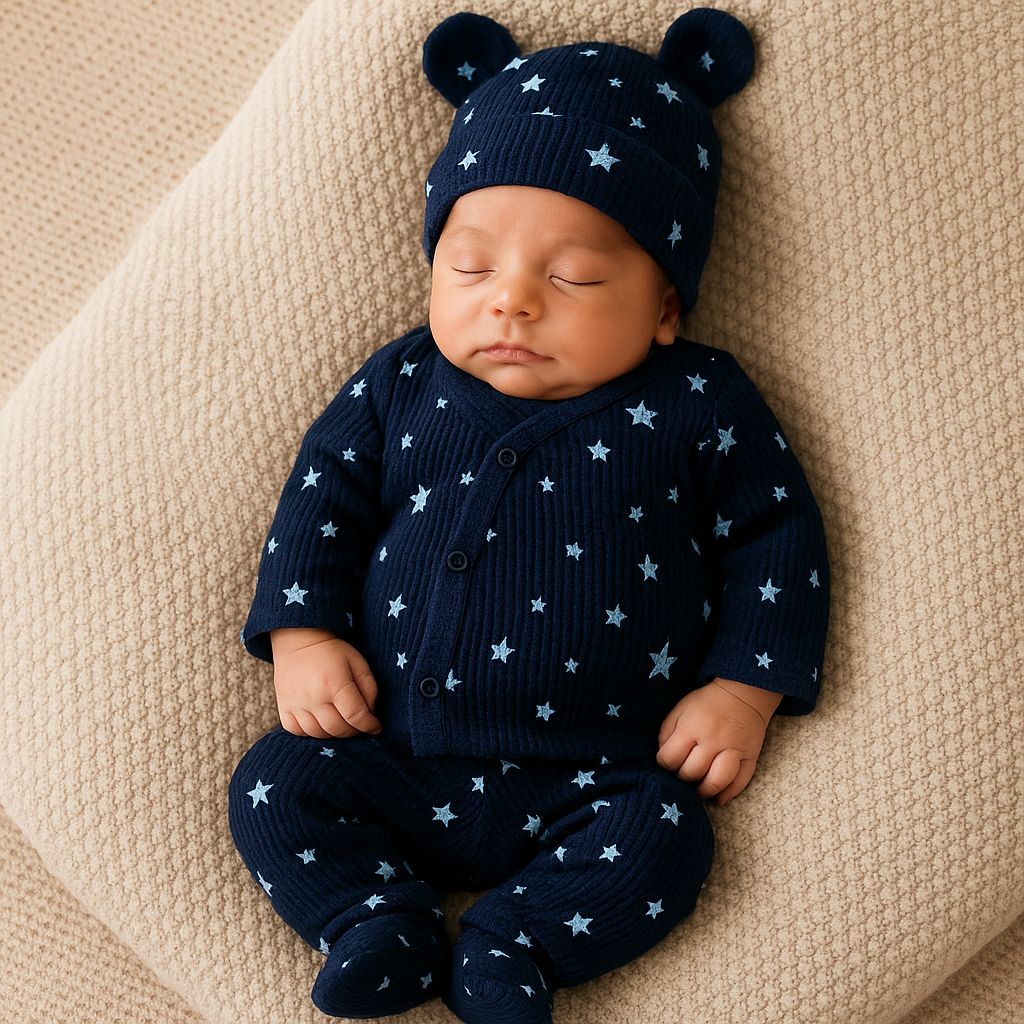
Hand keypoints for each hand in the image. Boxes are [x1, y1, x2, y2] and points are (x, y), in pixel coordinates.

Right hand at [270, 628, 381, 738]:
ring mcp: (296, 704)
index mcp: (335, 683)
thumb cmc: (331, 651)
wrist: (299, 639)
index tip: (376, 727)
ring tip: (341, 722)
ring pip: (319, 734)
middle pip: (338, 729)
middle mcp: (313, 697)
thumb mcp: (358, 662)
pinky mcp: (284, 707)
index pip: (355, 716)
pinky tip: (320, 723)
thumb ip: (369, 688)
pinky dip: (311, 733)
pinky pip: (297, 731)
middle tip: (359, 724)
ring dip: (334, 733)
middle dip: (353, 731)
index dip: (369, 726)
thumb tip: (370, 713)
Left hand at [656, 678, 780, 804]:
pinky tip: (719, 799)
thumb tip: (662, 759)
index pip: (670, 758)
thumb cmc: (706, 702)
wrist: (743, 692)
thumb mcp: (680, 709)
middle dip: (683, 779)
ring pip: (716, 782)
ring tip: (698, 792)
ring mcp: (733, 749)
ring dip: (704, 792)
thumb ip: (667, 732)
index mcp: (691, 726)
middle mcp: (713, 739)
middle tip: (682, 778)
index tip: (667, 765)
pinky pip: (740, 782)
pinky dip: (729, 794)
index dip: (664, 766)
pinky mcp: (750, 756)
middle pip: (692, 772)